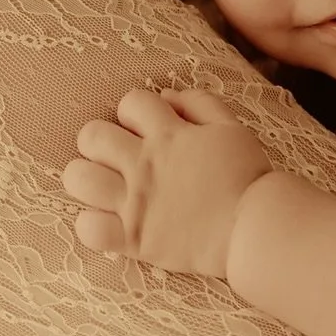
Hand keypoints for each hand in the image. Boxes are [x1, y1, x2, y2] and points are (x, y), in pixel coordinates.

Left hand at [62, 87, 271, 277]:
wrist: (255, 228)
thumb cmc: (248, 177)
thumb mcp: (231, 128)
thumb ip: (198, 103)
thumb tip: (164, 96)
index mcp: (169, 134)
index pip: (130, 102)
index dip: (134, 112)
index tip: (145, 129)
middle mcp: (145, 165)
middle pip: (91, 136)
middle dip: (99, 141)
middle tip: (116, 157)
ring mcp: (136, 203)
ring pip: (79, 179)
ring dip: (85, 178)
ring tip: (103, 186)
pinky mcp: (135, 239)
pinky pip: (89, 228)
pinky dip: (92, 225)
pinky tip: (107, 222)